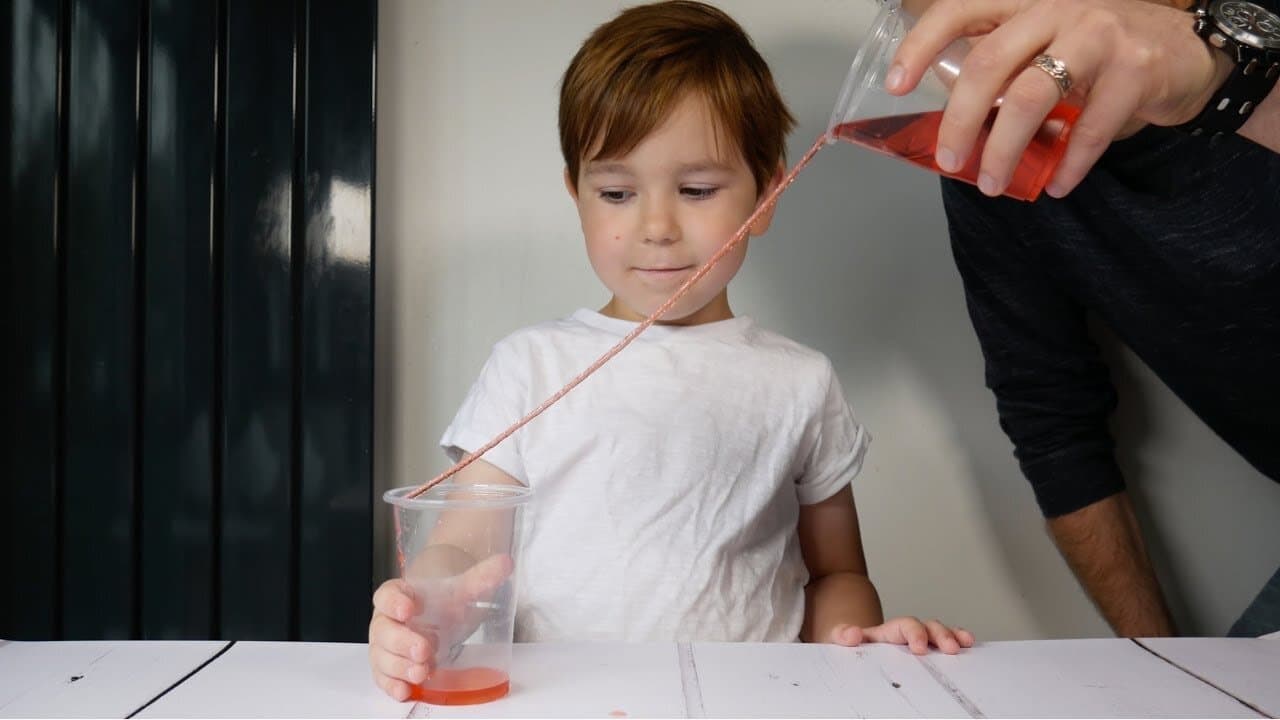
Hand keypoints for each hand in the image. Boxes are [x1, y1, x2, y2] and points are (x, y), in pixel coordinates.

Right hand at [368, 553, 513, 700]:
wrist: (439, 618)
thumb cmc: (443, 603)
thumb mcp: (463, 589)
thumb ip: (482, 576)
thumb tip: (506, 562)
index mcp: (398, 596)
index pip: (387, 595)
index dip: (394, 602)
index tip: (409, 608)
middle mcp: (386, 621)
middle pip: (383, 631)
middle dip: (402, 642)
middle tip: (425, 650)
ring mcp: (386, 646)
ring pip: (382, 657)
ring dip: (400, 667)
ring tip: (422, 672)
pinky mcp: (390, 668)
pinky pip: (383, 677)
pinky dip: (392, 685)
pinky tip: (405, 690)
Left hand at [826, 616, 974, 654]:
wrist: (854, 646)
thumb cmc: (852, 645)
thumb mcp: (842, 638)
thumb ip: (843, 635)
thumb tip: (850, 634)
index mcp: (889, 631)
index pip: (905, 626)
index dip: (915, 633)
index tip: (919, 648)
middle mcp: (908, 634)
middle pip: (928, 627)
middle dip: (941, 635)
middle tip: (950, 649)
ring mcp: (919, 641)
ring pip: (940, 633)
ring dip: (953, 636)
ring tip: (966, 643)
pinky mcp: (926, 652)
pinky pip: (944, 644)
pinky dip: (957, 641)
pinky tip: (969, 644)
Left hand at [890, 0, 1230, 196]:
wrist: (1190, 52)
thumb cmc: (1103, 53)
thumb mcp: (1048, 45)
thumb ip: (1007, 68)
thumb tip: (957, 119)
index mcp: (1027, 2)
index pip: (961, 8)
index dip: (921, 44)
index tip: (895, 83)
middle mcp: (1058, 7)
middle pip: (988, 62)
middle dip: (960, 120)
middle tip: (948, 160)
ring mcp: (1098, 32)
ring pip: (1031, 95)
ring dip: (1004, 148)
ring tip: (991, 182)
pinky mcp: (1135, 66)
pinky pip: (1088, 127)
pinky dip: (1068, 163)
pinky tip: (1058, 184)